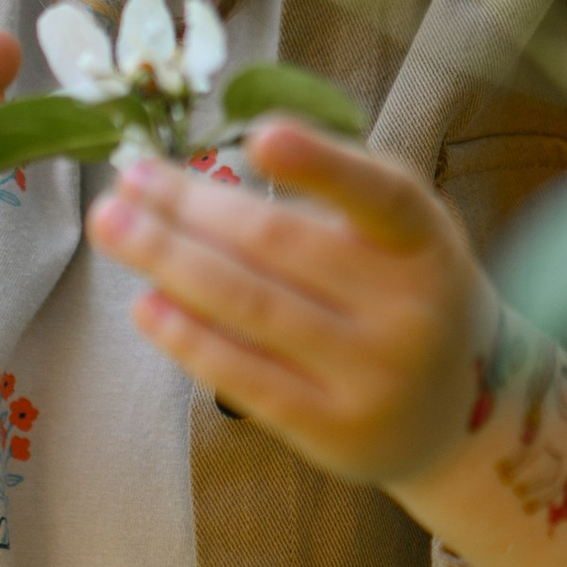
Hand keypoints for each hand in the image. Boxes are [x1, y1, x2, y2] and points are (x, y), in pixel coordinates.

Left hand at [89, 121, 566, 566]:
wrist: (454, 414)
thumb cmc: (401, 295)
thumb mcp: (397, 236)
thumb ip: (328, 199)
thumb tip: (189, 183)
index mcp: (425, 242)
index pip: (379, 197)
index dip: (322, 166)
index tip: (260, 136)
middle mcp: (409, 309)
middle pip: (280, 246)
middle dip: (192, 206)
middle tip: (128, 177)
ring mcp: (372, 375)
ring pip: (251, 307)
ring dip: (168, 260)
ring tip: (112, 225)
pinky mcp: (333, 429)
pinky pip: (245, 376)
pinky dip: (187, 336)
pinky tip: (144, 304)